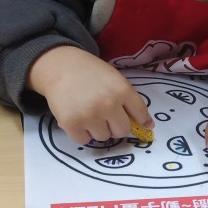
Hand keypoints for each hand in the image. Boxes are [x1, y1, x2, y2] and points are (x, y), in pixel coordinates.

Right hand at [27, 46, 152, 142]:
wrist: (59, 66)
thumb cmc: (90, 72)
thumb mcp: (115, 79)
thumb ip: (130, 100)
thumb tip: (148, 125)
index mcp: (122, 90)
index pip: (140, 114)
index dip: (140, 120)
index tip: (139, 123)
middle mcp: (108, 104)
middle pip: (122, 131)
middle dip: (116, 126)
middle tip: (106, 115)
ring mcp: (89, 116)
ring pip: (104, 137)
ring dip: (98, 129)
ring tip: (89, 113)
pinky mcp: (71, 124)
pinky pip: (84, 140)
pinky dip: (82, 133)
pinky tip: (78, 118)